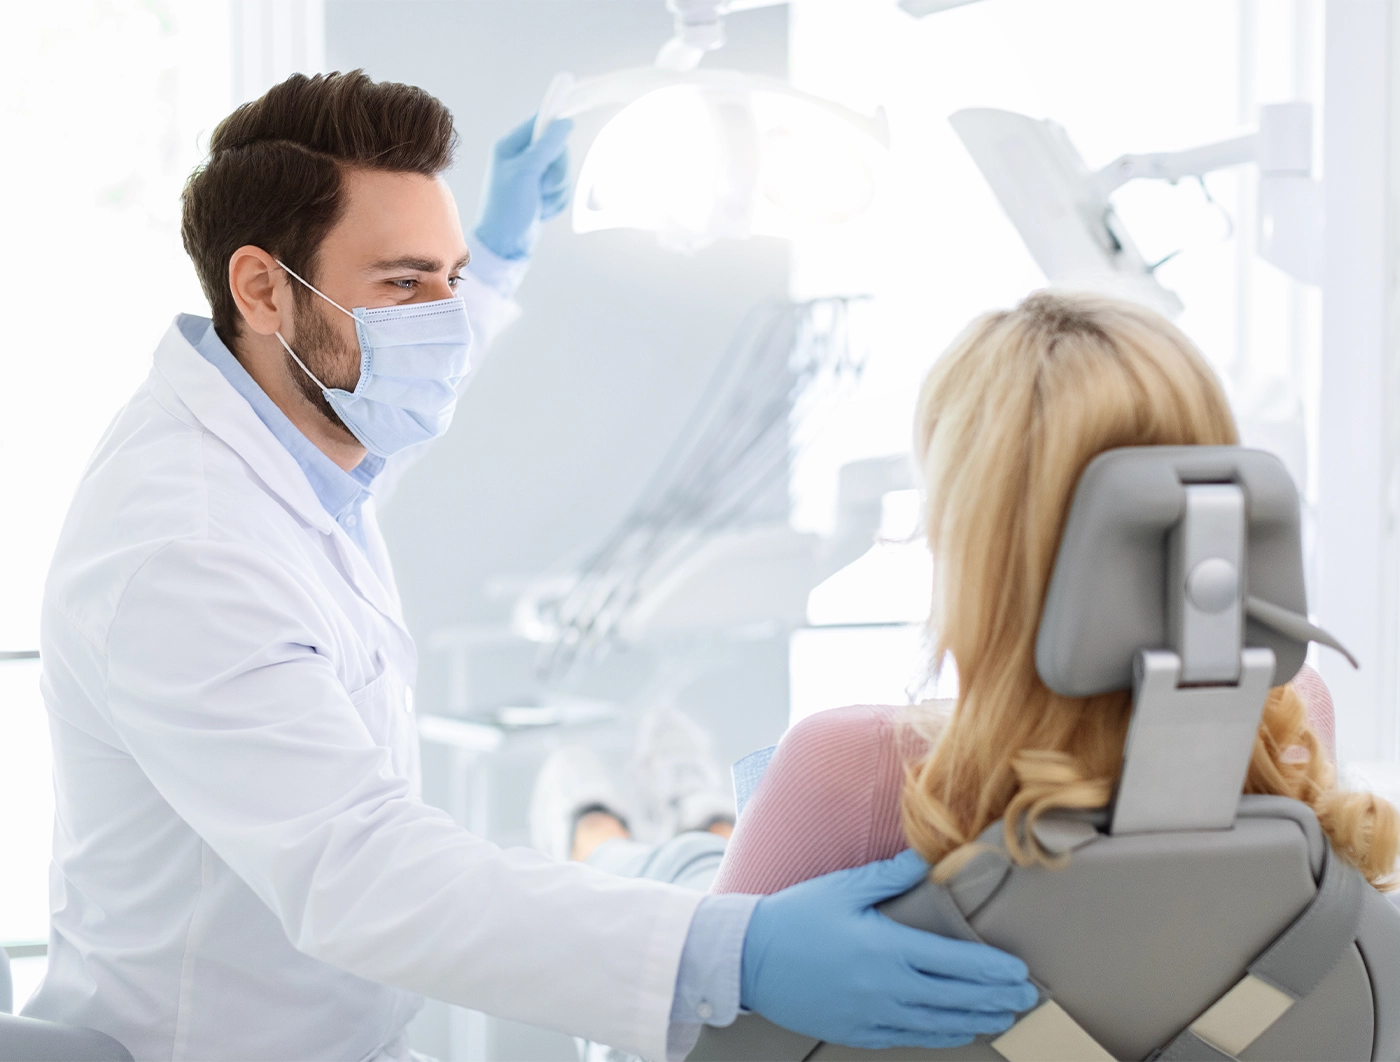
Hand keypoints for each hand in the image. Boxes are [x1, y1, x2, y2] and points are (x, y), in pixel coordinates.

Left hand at [473, 115, 572, 260]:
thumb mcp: (526, 172)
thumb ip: (546, 146)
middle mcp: (521, 157)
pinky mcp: (541, 191)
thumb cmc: (507, 208)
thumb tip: (565, 123)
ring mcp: (532, 175)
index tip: (561, 147)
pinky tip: (542, 210)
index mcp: (510, 146)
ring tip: (540, 202)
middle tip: (543, 187)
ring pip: (562, 171)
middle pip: (557, 150)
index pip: (540, 123)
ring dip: (556, 190)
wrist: (505, 244)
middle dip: (556, 172)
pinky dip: (556, 201)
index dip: (555, 131)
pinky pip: (562, 188)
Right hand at [740, 849, 1037, 1049]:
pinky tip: (956, 1030)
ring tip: (1002, 1018)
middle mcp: (885, 988)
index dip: (991, 970)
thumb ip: (890, 875)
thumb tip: (927, 857)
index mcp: (886, 948)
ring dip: (974, 1021)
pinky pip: (909, 1038)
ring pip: (937, 1024)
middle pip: (954, 998)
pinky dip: (940, 1036)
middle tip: (1026, 1000)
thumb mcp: (843, 887)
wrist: (749, 959)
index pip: (954, 963)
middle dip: (995, 999)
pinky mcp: (857, 1031)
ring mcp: (871, 1015)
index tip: (1019, 973)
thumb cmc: (795, 917)